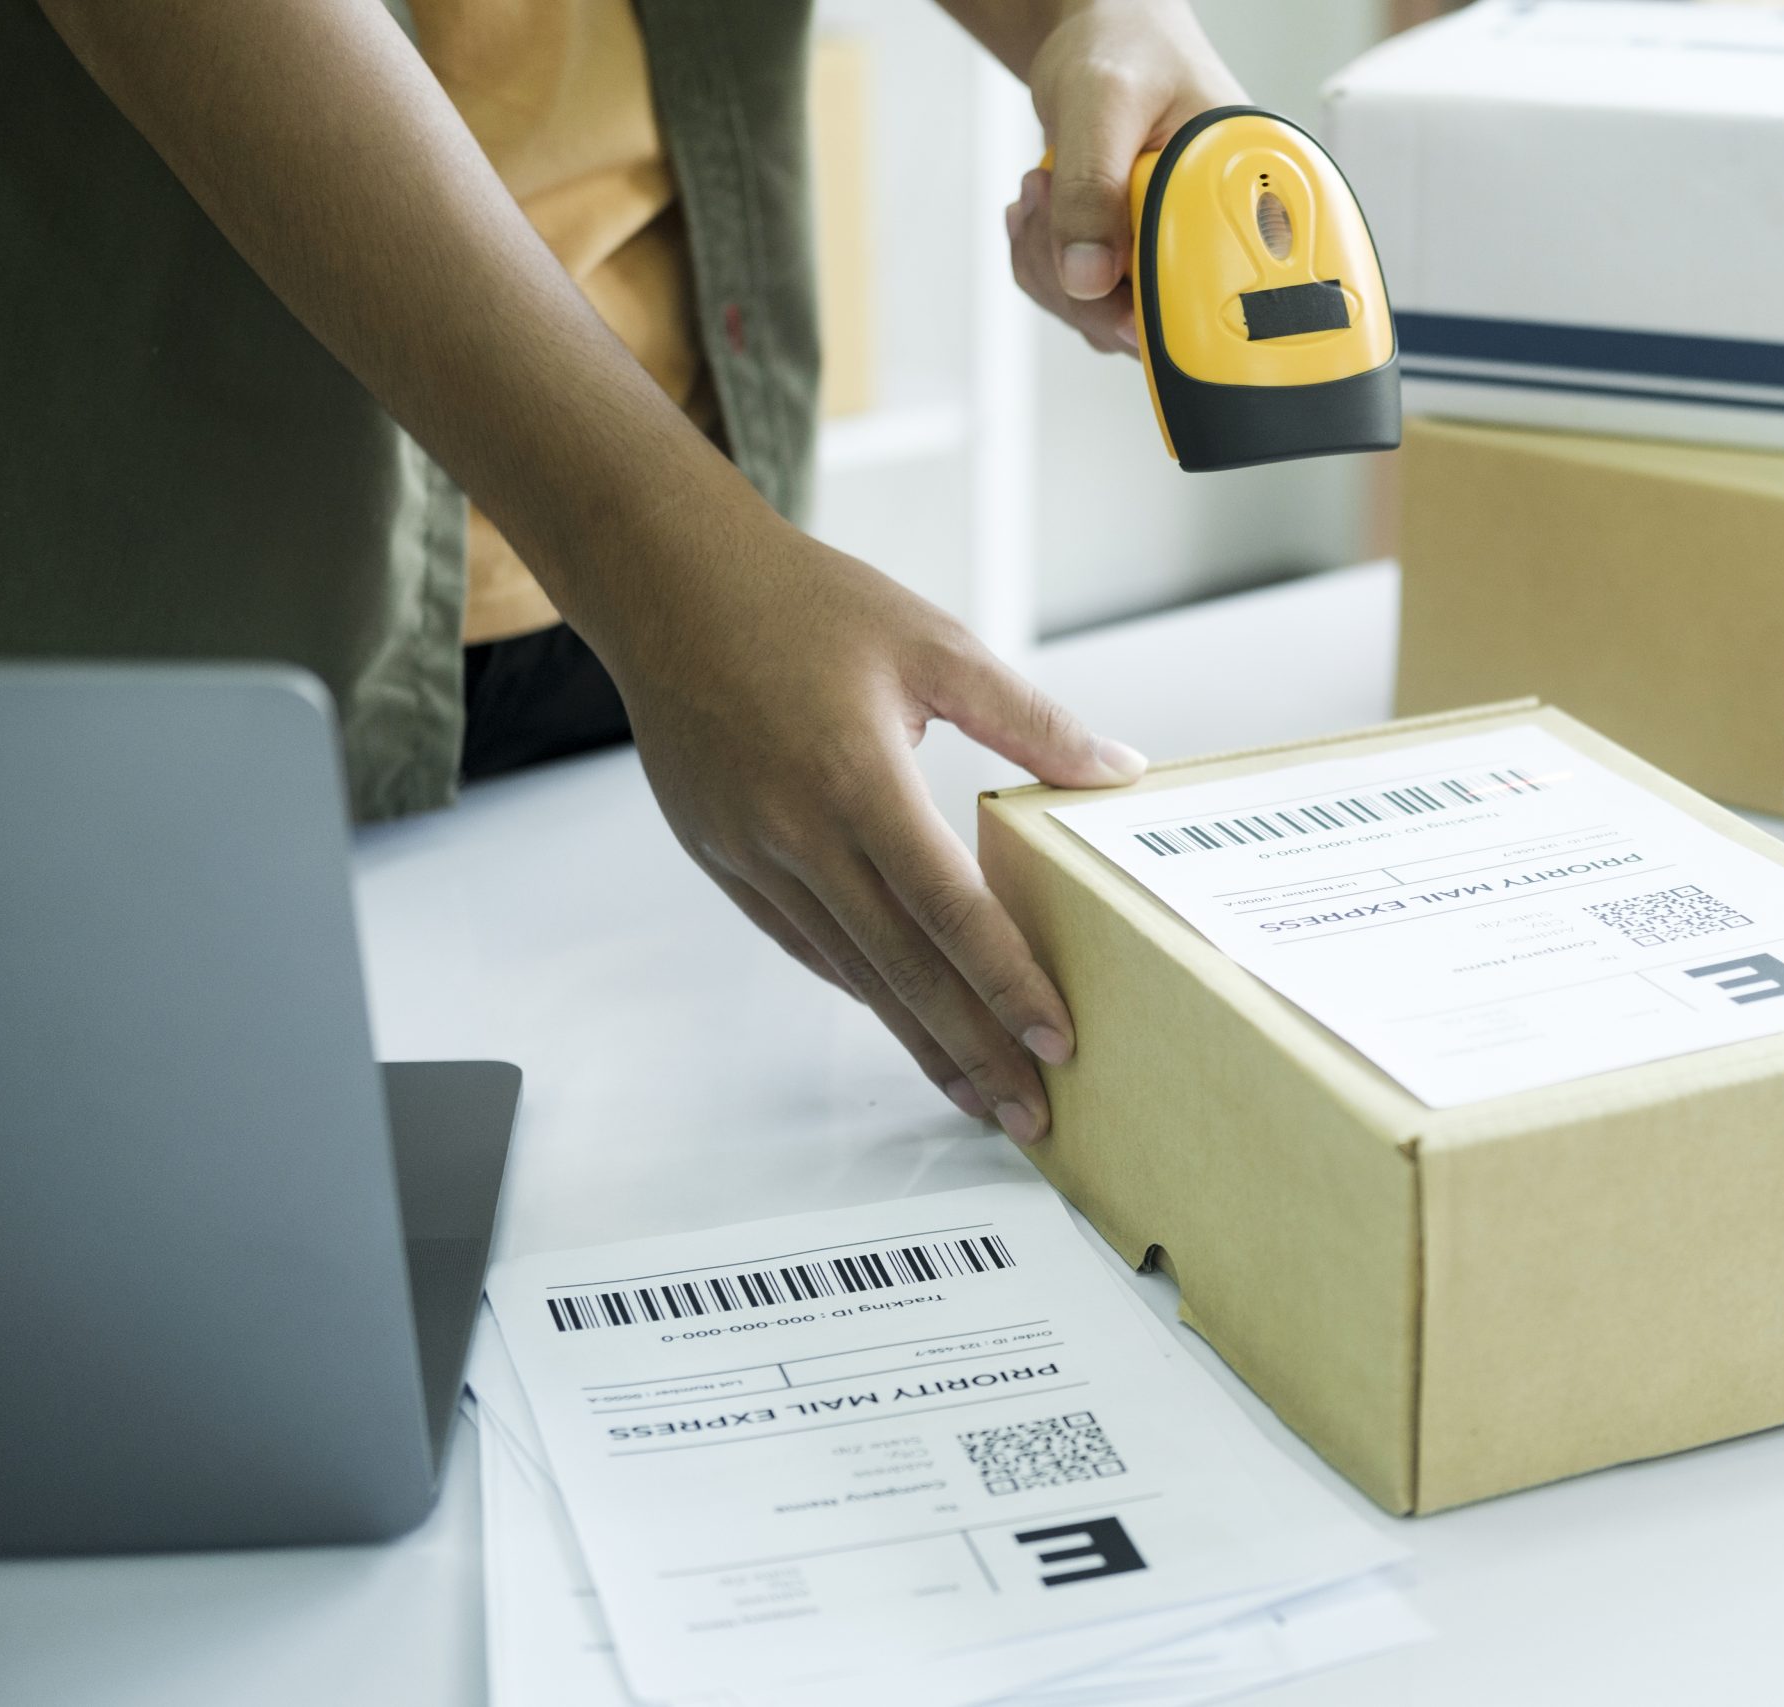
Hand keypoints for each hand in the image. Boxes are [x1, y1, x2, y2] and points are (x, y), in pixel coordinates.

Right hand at [611, 520, 1146, 1141]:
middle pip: (903, 970)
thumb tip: (1117, 769)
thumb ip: (1031, 721)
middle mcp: (798, 834)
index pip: (950, 912)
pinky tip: (903, 1020)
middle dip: (974, 1051)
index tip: (1056, 1043)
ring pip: (850, 973)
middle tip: (1032, 1116)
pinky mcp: (723, 860)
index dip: (1007, 985)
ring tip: (978, 1094)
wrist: (665, 584)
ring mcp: (752, 855)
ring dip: (918, 1039)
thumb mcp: (935, 644)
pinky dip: (859, 988)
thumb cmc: (802, 602)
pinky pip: (804, 945)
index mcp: (857, 780)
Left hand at [1000, 0, 1243, 353]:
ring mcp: (1171, 258)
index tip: (1113, 301)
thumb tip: (1088, 279)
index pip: (1226, 298)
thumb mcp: (1105, 100)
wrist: (1100, 38)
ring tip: (1045, 192)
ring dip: (1051, 271)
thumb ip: (1094, 186)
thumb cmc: (1125, 46)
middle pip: (1157, 326)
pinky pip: (1081, 302)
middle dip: (1080, 284)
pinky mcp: (1132, 267)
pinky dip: (1044, 266)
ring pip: (1105, 322)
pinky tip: (1044, 210)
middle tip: (1051, 203)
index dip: (1167, 319)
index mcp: (1245, 194)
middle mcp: (1215, 237)